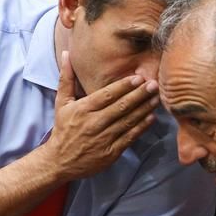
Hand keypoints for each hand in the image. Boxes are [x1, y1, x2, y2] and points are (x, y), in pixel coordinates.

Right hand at [43, 50, 159, 179]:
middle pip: (121, 106)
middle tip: (154, 84)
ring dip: (144, 109)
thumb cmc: (63, 129)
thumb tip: (66, 53)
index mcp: (83, 109)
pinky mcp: (111, 152)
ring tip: (156, 98)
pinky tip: (151, 118)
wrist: (59, 161)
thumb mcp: (61, 103)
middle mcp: (94, 123)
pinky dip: (141, 127)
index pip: (107, 95)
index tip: (138, 77)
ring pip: (128, 121)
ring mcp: (103, 139)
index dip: (124, 86)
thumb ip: (66, 78)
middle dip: (139, 95)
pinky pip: (129, 137)